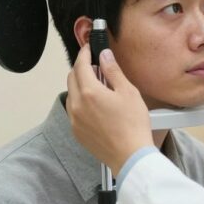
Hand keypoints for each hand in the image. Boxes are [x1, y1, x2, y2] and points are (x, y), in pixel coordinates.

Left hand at [66, 44, 153, 172]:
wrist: (130, 156)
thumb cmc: (133, 125)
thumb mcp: (128, 92)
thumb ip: (113, 71)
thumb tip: (104, 56)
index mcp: (89, 92)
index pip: (80, 64)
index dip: (84, 53)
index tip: (89, 48)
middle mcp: (77, 105)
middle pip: (71, 77)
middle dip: (81, 67)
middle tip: (95, 65)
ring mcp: (74, 119)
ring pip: (71, 94)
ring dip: (79, 85)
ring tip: (97, 86)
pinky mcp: (77, 131)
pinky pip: (73, 110)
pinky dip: (80, 101)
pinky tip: (95, 104)